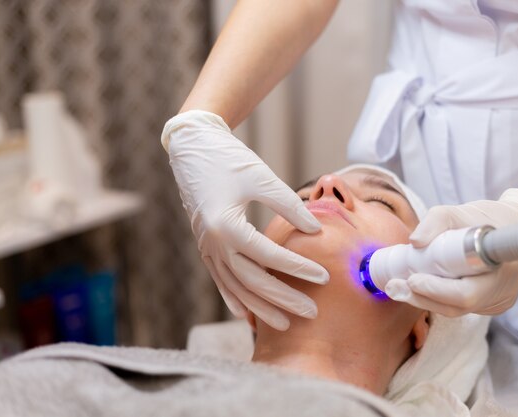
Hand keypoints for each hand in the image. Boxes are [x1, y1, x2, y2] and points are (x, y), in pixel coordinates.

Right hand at [162, 110, 328, 330]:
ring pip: (235, 287)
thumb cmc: (229, 160)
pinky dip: (233, 298)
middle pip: (252, 281)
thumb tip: (315, 231)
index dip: (298, 268)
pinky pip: (220, 280)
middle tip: (311, 312)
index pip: (269, 256)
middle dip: (283, 299)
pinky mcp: (205, 247)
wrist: (193, 148)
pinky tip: (245, 313)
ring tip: (284, 323)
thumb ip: (289, 206)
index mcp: (226, 226)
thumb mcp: (262, 178)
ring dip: (260, 307)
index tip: (324, 276)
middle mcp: (213, 244)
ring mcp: (206, 248)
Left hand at [384, 189, 517, 315]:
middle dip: (421, 297)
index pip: (467, 293)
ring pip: (456, 309)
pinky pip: (459, 306)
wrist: (515, 226)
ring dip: (425, 299)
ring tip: (398, 287)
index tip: (413, 279)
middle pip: (456, 306)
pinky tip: (418, 288)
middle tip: (393, 286)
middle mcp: (502, 291)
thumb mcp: (460, 210)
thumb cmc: (487, 218)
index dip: (437, 290)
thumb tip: (414, 241)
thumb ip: (436, 221)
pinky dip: (437, 298)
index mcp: (501, 268)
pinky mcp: (490, 304)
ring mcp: (497, 301)